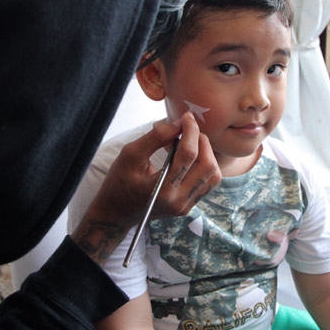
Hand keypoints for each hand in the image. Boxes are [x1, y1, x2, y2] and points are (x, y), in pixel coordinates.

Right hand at [73, 113, 220, 264]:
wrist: (116, 212)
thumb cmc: (119, 181)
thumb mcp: (131, 154)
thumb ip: (156, 137)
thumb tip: (180, 123)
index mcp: (161, 189)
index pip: (188, 155)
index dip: (191, 131)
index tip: (187, 117)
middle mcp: (177, 201)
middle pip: (207, 166)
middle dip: (202, 141)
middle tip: (190, 130)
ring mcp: (185, 206)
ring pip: (213, 176)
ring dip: (207, 154)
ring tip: (192, 143)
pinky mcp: (188, 206)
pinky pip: (208, 184)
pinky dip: (205, 166)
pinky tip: (192, 158)